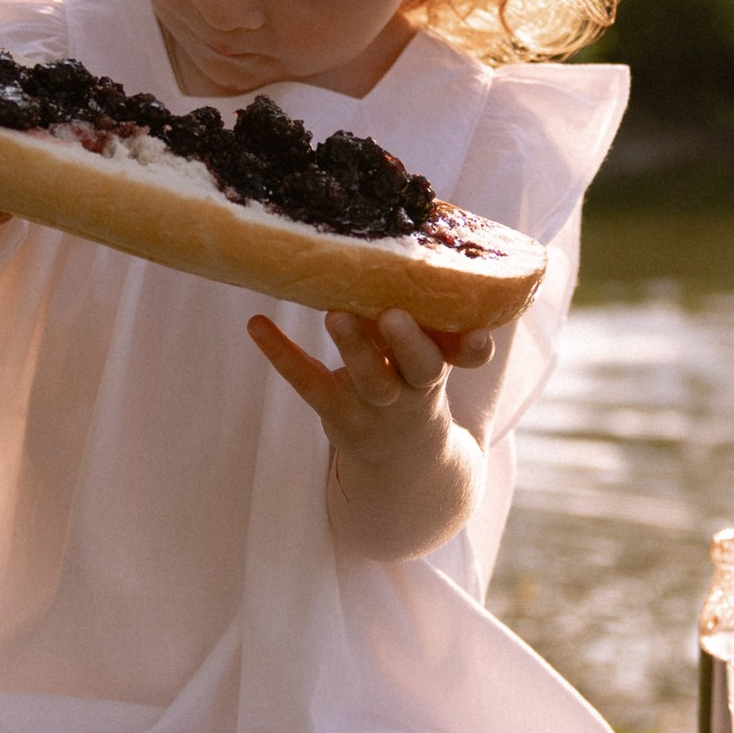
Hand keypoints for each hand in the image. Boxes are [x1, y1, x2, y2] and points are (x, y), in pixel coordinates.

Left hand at [247, 309, 495, 556]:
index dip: (475, 349)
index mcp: (444, 372)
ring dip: (354, 347)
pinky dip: (281, 352)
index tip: (478, 335)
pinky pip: (309, 383)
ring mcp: (375, 407)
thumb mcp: (435, 367)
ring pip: (370, 380)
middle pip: (420, 368)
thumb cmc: (418, 391)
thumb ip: (437, 331)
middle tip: (393, 315)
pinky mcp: (337, 413)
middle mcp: (414, 392)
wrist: (405, 466)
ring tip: (335, 315)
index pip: (468, 359)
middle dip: (408, 342)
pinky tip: (255, 324)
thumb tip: (427, 266)